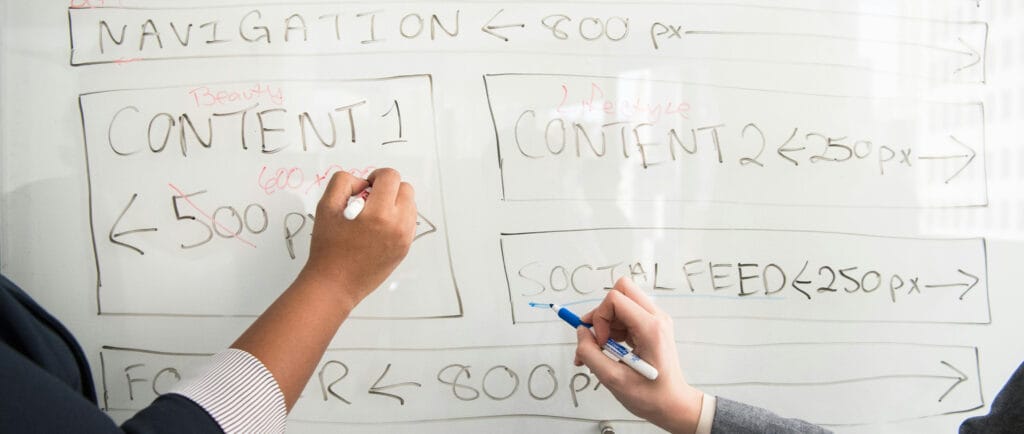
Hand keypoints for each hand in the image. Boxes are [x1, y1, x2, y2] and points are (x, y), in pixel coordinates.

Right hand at [299, 168, 416, 309]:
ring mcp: (404, 239)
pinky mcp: (405, 249)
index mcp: (379, 214)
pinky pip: (409, 222)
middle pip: (406, 189)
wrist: (335, 284)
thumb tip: (362, 183)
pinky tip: (378, 228)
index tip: (366, 187)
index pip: (391, 177)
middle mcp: (397, 226)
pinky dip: (397, 218)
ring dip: (395, 203)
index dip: (376, 176)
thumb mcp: (326, 206)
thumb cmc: (328, 249)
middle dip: (388, 188)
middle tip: (369, 201)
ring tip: (373, 215)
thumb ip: (343, 183)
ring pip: (410, 205)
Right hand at [574, 277, 703, 433]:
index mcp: (651, 328)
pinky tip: (609, 351)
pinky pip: (625, 315)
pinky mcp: (651, 326)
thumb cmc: (651, 396)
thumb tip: (581, 333)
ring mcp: (655, 321)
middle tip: (598, 338)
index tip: (600, 342)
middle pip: (621, 290)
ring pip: (621, 303)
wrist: (673, 404)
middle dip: (602, 313)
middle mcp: (656, 318)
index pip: (615, 299)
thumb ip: (590, 354)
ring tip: (601, 351)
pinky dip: (612, 330)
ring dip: (605, 323)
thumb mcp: (613, 380)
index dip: (599, 317)